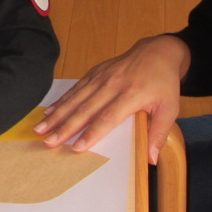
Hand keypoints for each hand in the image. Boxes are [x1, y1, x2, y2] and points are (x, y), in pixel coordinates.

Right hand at [33, 34, 189, 161]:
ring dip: (56, 114)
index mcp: (131, 95)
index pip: (107, 117)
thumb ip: (159, 133)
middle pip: (84, 109)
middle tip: (48, 142)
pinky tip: (48, 111)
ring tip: (40, 129)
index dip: (91, 133)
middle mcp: (113, 85)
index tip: (77, 147)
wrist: (159, 51)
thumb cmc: (164, 83)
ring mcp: (102, 76)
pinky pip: (75, 88)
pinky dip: (61, 100)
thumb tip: (151, 160)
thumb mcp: (171, 108)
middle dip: (64, 127)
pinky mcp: (95, 72)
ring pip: (75, 98)